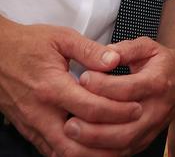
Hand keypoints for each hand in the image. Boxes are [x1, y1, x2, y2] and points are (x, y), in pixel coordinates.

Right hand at [0, 19, 140, 156]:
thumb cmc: (29, 43)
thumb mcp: (61, 37)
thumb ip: (89, 50)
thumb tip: (114, 60)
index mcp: (52, 87)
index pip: (90, 108)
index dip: (117, 111)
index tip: (136, 107)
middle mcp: (41, 112)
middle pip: (77, 141)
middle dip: (107, 140)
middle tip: (130, 131)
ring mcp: (33, 125)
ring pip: (63, 153)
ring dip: (90, 153)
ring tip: (115, 146)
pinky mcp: (28, 130)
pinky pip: (51, 151)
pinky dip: (72, 153)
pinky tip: (90, 149)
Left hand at [66, 37, 174, 154]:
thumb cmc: (161, 63)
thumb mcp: (148, 47)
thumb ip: (127, 48)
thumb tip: (107, 53)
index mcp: (157, 82)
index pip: (127, 89)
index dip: (103, 85)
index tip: (83, 78)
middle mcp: (155, 109)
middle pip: (124, 124)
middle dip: (94, 125)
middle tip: (69, 119)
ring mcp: (151, 128)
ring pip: (122, 143)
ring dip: (94, 143)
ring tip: (71, 134)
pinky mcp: (144, 141)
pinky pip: (122, 154)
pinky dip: (99, 155)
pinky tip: (81, 149)